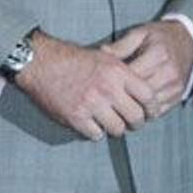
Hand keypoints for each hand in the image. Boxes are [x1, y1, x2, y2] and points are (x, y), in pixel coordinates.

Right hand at [15, 31, 150, 138]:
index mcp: (118, 72)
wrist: (41, 63)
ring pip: (118, 129)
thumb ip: (123, 74)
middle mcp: (107, 89)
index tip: (149, 112)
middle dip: (136, 123)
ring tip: (110, 123)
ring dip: (115, 129)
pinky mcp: (76, 117)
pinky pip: (96, 135)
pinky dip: (95, 132)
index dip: (152, 107)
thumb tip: (142, 91)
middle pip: (136, 117)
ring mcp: (92, 104)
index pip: (148, 96)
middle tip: (131, 122)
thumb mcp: (104, 57)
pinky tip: (91, 124)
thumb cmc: (72, 59)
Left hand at [102, 20, 192, 116]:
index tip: (102, 84)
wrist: (187, 42)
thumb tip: (101, 52)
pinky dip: (144, 112)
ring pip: (149, 106)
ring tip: (118, 106)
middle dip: (122, 98)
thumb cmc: (159, 37)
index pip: (132, 75)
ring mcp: (175, 86)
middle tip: (106, 100)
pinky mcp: (178, 96)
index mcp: (159, 54)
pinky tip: (134, 107)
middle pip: (140, 94)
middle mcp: (169, 72)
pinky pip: (158, 112)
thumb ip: (121, 45)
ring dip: (133, 108)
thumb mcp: (140, 34)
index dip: (115, 82)